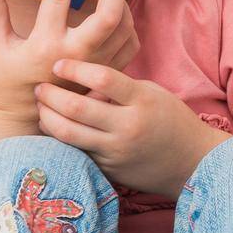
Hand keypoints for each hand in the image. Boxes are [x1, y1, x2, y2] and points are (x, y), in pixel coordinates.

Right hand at [0, 0, 137, 123]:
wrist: (22, 121)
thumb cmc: (5, 80)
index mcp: (46, 44)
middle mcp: (76, 55)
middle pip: (109, 13)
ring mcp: (95, 67)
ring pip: (124, 27)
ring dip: (121, 1)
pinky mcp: (106, 74)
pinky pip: (130, 43)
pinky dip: (128, 24)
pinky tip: (115, 11)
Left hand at [34, 59, 227, 197]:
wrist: (192, 162)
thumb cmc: (171, 120)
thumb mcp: (152, 93)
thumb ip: (120, 88)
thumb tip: (82, 81)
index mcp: (143, 101)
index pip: (103, 79)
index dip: (75, 68)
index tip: (58, 63)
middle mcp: (128, 127)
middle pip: (76, 108)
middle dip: (50, 94)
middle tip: (40, 87)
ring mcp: (116, 151)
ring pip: (68, 134)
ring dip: (47, 117)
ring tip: (41, 106)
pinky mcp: (109, 169)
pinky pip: (76, 151)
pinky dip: (60, 138)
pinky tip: (52, 127)